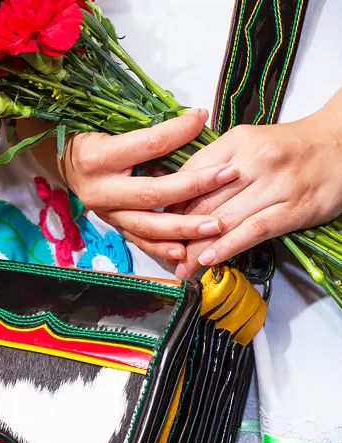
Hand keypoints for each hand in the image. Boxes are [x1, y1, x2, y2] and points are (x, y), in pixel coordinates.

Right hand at [30, 109, 239, 259]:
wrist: (66, 164)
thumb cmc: (96, 139)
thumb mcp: (115, 127)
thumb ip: (152, 129)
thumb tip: (197, 119)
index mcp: (98, 157)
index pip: (147, 144)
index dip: (178, 132)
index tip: (202, 118)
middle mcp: (99, 190)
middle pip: (152, 192)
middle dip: (194, 185)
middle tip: (228, 175)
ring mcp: (105, 213)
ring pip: (147, 225)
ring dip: (184, 227)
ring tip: (216, 225)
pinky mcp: (111, 226)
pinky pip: (139, 241)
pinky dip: (162, 248)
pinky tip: (185, 251)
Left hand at [170, 93, 341, 276]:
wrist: (341, 142)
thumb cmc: (287, 148)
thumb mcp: (246, 145)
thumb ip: (212, 166)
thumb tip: (172, 196)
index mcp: (236, 141)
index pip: (189, 176)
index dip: (169, 205)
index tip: (153, 225)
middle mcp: (255, 160)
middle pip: (203, 201)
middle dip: (177, 233)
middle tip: (161, 255)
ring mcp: (277, 183)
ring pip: (225, 219)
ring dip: (198, 248)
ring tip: (181, 267)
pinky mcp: (295, 207)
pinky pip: (254, 230)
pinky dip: (228, 246)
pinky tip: (209, 260)